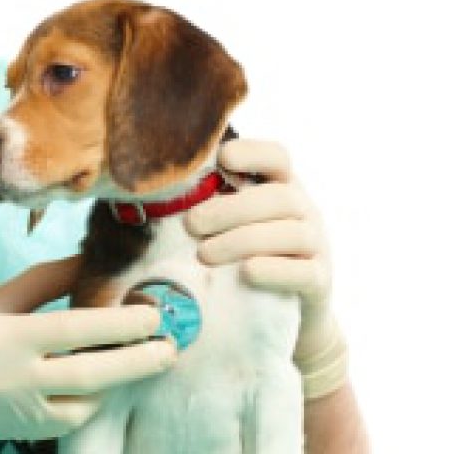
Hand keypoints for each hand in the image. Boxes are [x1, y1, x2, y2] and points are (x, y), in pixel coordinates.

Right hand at [0, 257, 176, 450]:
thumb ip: (39, 284)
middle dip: (138, 363)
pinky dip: (84, 403)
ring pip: (82, 405)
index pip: (78, 330)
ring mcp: (11, 412)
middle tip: (170, 348)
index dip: (123, 324)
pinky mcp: (9, 431)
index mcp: (1, 337)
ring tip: (135, 362)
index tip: (155, 314)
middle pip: (92, 376)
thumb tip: (86, 261)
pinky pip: (61, 422)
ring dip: (113, 385)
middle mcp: (9, 379)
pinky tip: (96, 385)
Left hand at [184, 139, 347, 399]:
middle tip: (191, 225)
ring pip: (291, 232)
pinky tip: (246, 272)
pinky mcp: (319, 282)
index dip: (253, 153)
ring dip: (244, 240)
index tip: (222, 159)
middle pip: (279, 197)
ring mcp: (317, 246)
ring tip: (204, 255)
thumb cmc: (243, 259)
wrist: (284, 315)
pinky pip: (303, 272)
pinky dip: (274, 270)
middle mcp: (304, 211)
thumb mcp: (229, 227)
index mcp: (281, 188)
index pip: (277, 158)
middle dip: (230, 209)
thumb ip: (207, 206)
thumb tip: (149, 193)